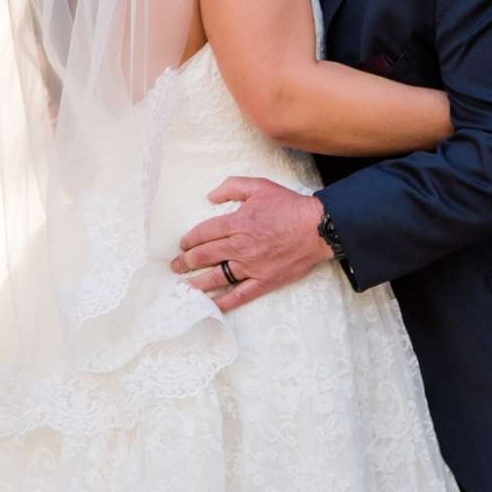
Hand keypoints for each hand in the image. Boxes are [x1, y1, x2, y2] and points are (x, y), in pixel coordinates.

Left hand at [171, 176, 333, 311]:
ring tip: (184, 286)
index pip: (205, 233)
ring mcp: (251, 267)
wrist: (316, 228)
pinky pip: (240, 295)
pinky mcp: (264, 281)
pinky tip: (211, 305)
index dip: (190, 240)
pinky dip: (224, 302)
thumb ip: (231, 187)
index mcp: (238, 223)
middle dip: (186, 262)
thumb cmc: (288, 205)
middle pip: (206, 256)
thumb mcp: (258, 186)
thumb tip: (210, 196)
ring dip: (197, 283)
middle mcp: (240, 246)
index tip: (182, 245)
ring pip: (217, 277)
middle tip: (175, 266)